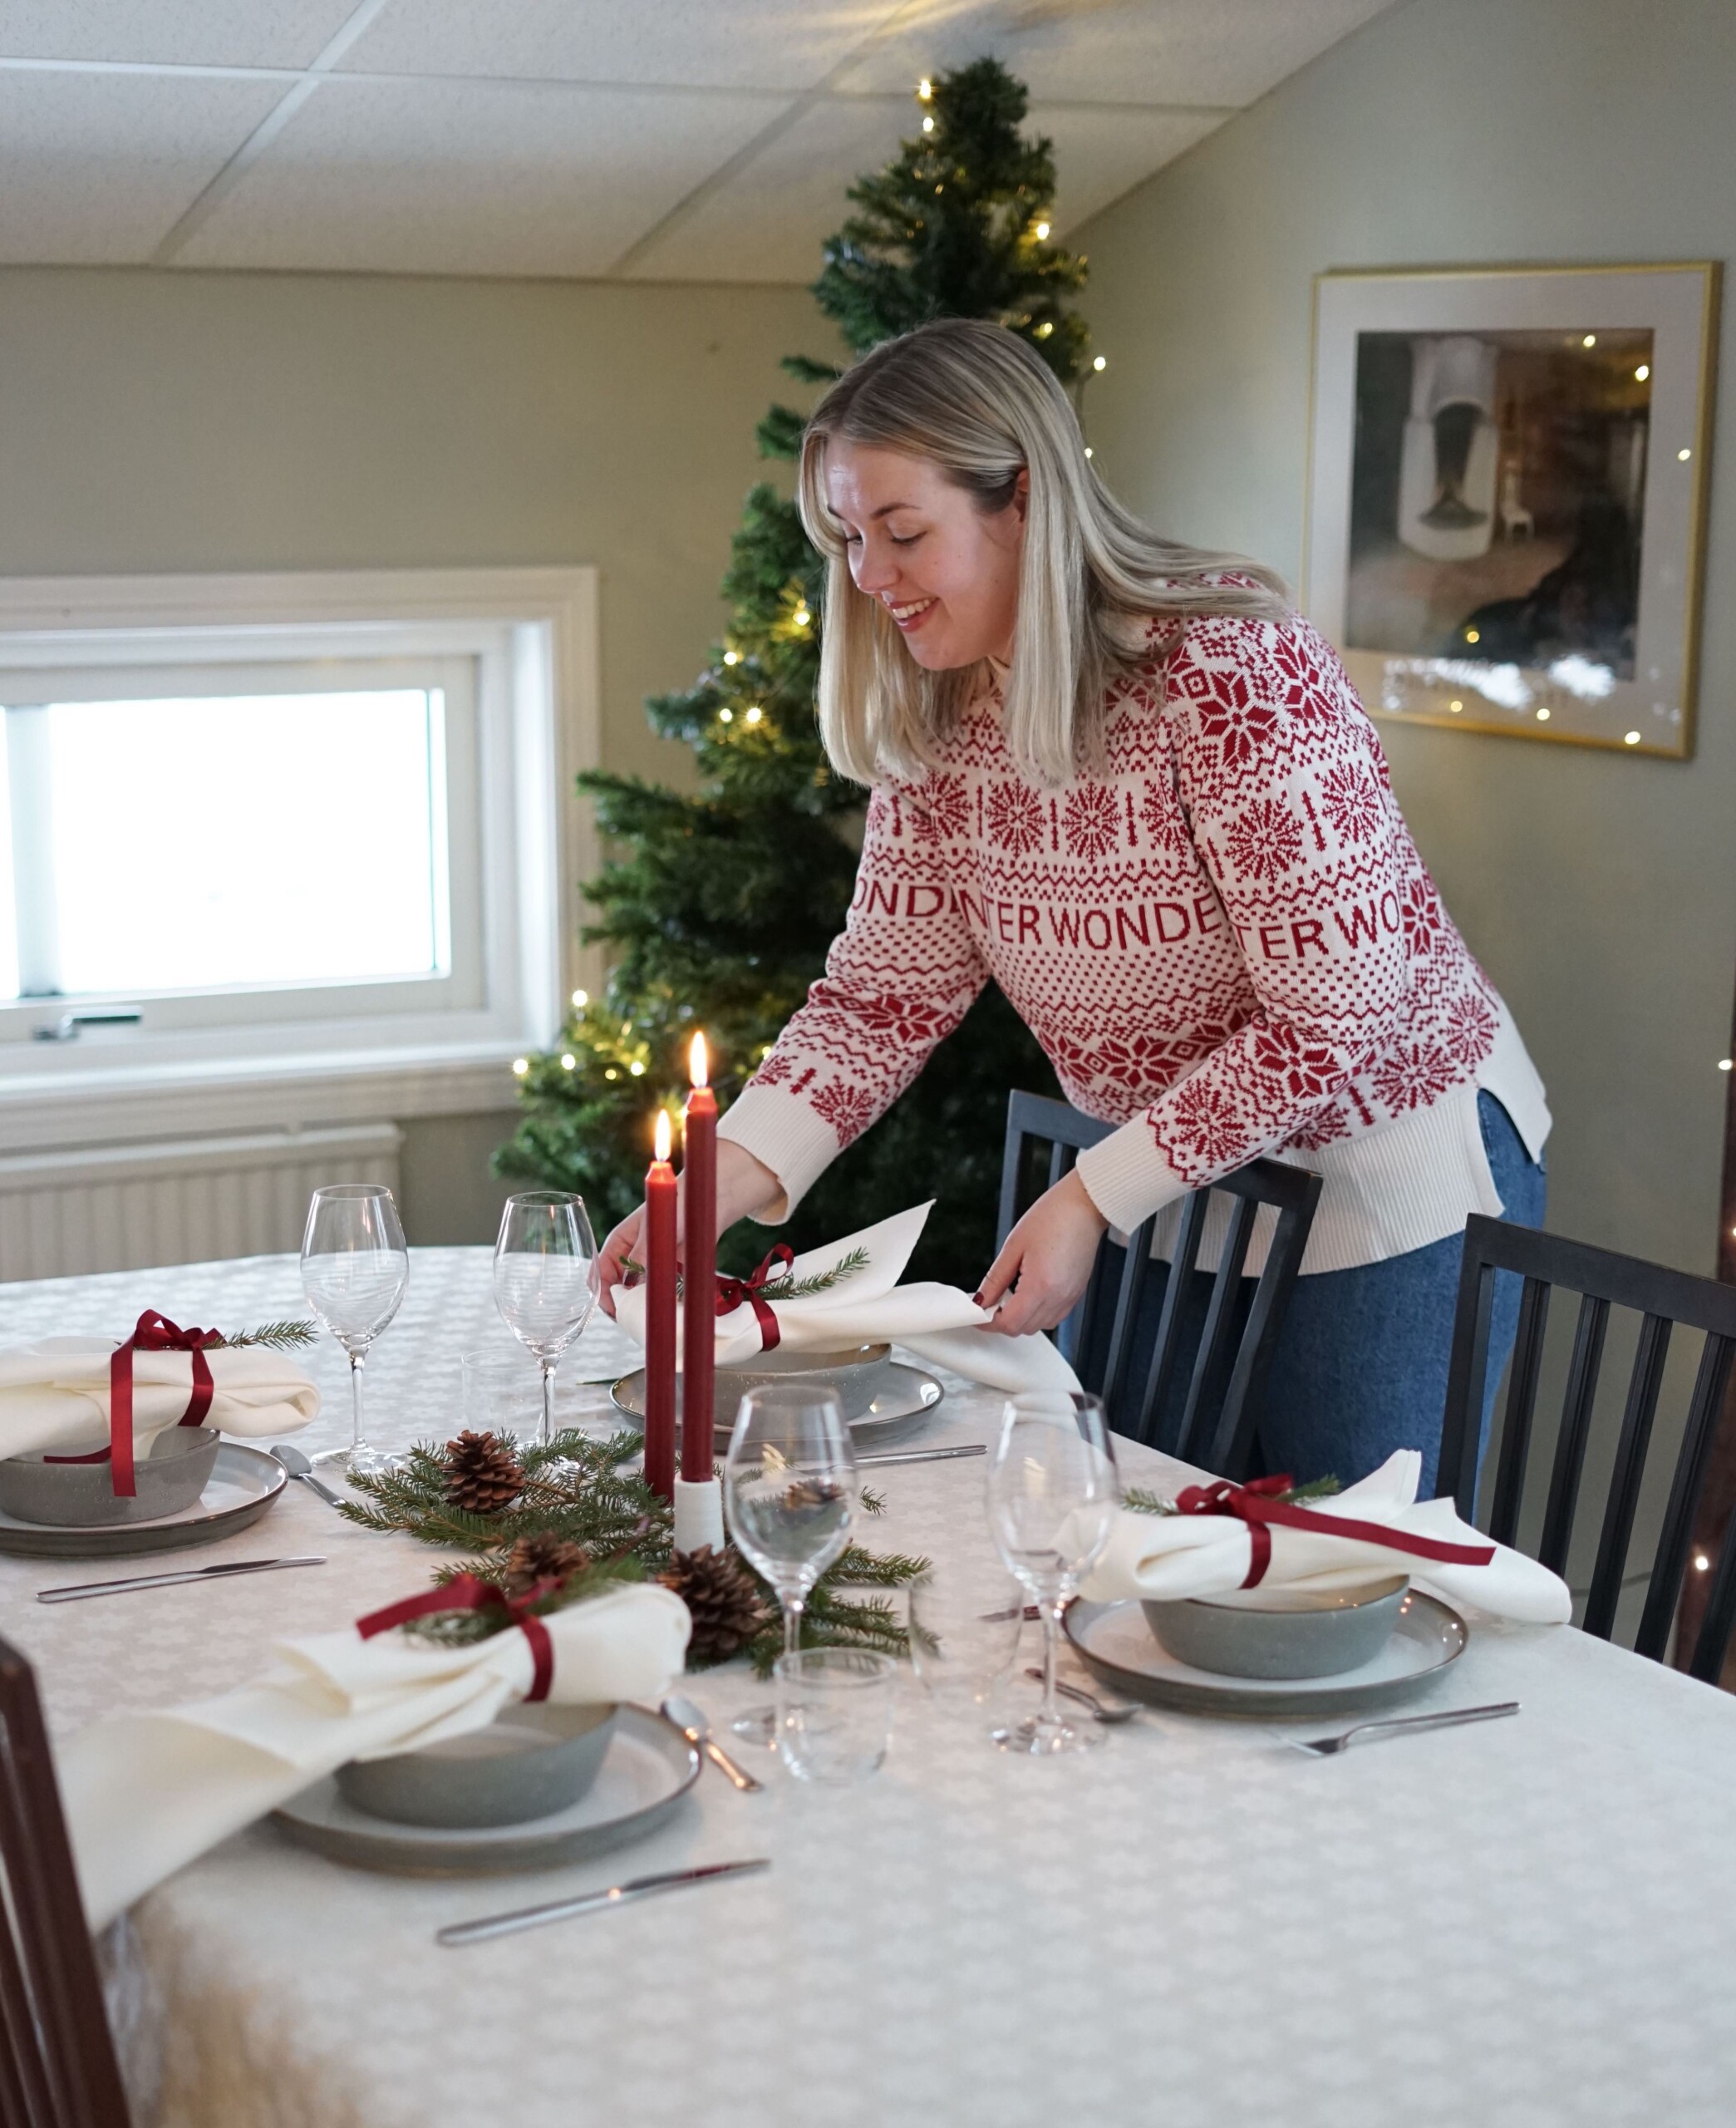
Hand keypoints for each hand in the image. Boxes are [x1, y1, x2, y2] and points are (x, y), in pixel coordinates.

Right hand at [594, 1141, 781, 1316]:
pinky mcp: (667, 1272)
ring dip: (638, 1308)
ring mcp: (648, 1265)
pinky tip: (664, 1312)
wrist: (707, 1201)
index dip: (602, 1292)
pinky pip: (657, 1292)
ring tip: (646, 1319)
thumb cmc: (677, 1204)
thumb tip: (631, 1287)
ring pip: (635, 1294)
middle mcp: (630, 1256)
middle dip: (619, 1306)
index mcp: (618, 1242)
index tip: (613, 1309)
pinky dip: (658, 1303)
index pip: (599, 1272)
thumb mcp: (655, 1231)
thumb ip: (641, 1257)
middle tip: (630, 1320)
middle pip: (614, 1288)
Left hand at [974, 1169, 1108, 1336]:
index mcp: (1041, 1285)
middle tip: (989, 1301)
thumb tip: (981, 1299)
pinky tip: (1029, 1292)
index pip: (1009, 1323)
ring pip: (1038, 1326)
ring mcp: (1070, 1297)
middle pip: (1023, 1329)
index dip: (988, 1322)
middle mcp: (1058, 1297)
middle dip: (1002, 1320)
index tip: (977, 1314)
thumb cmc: (1054, 1216)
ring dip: (1020, 1318)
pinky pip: (1053, 1316)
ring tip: (1010, 1294)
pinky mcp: (1076, 1293)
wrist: (1085, 1205)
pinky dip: (1036, 1312)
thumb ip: (995, 1279)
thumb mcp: (1014, 1246)